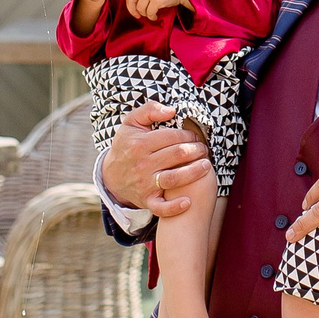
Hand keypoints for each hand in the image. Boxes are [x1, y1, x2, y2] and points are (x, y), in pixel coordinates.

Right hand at [100, 102, 213, 221]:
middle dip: (196, 150)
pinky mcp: (147, 200)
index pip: (172, 136)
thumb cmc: (127, 145)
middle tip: (204, 149)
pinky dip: (175, 207)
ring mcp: (145, 183)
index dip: (188, 134)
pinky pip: (161, 207)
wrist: (112, 175)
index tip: (195, 135)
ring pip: (175, 179)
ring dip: (194, 172)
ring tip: (206, 166)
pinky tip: (188, 201)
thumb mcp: (131, 123)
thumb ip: (150, 110)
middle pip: (177, 155)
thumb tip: (172, 110)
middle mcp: (143, 164)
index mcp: (140, 144)